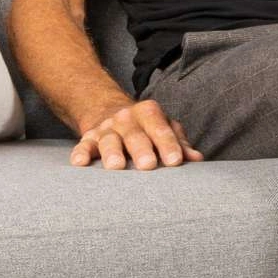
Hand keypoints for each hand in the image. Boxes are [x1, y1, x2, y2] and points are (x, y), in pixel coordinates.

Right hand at [71, 100, 205, 168]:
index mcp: (149, 113)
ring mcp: (106, 128)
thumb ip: (180, 144)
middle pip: (135, 134)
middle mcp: (127, 118)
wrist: (109, 111)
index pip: (161, 129)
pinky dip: (81, 153)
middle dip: (142, 149)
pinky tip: (80, 163)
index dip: (169, 144)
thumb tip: (197, 160)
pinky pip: (83, 145)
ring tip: (116, 166)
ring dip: (112, 152)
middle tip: (148, 165)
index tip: (175, 161)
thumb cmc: (145, 127)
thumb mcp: (163, 128)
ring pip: (109, 140)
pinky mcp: (88, 138)